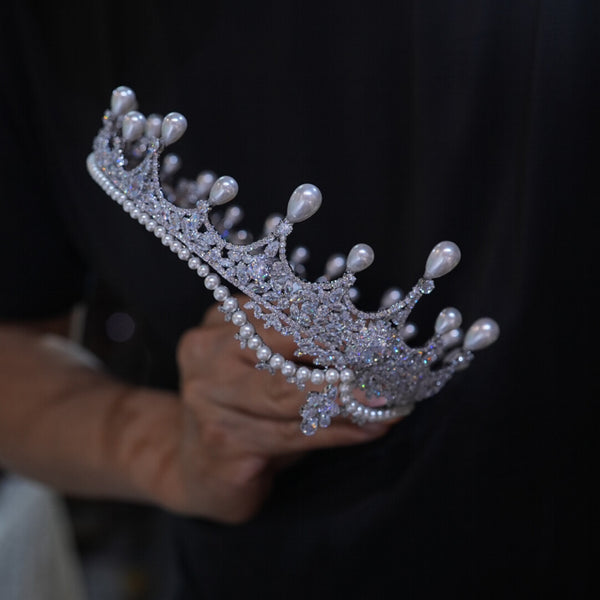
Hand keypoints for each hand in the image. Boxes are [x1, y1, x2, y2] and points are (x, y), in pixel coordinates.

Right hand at [169, 300, 393, 522]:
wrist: (197, 467)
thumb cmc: (246, 410)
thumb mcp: (265, 368)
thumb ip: (301, 350)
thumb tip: (368, 345)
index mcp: (220, 321)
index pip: (282, 313)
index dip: (333, 323)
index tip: (374, 334)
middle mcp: (207, 355)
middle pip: (281, 350)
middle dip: (340, 359)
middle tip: (386, 368)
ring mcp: (207, 401)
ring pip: (288, 395)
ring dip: (345, 400)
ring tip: (386, 402)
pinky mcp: (221, 443)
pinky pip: (290, 434)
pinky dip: (336, 432)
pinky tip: (367, 430)